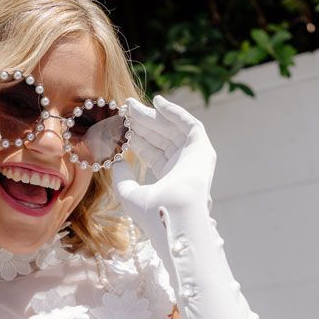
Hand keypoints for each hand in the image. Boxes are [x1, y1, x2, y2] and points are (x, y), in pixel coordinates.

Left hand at [112, 94, 216, 239]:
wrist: (173, 215)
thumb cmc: (151, 211)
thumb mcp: (129, 192)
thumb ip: (122, 176)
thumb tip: (116, 159)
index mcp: (168, 180)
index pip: (150, 152)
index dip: (134, 137)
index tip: (117, 125)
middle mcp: (182, 167)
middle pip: (160, 138)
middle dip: (141, 123)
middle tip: (124, 109)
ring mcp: (194, 158)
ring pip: (172, 129)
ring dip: (152, 116)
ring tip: (131, 106)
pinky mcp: (202, 149)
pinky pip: (190, 124)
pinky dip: (175, 112)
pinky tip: (157, 102)